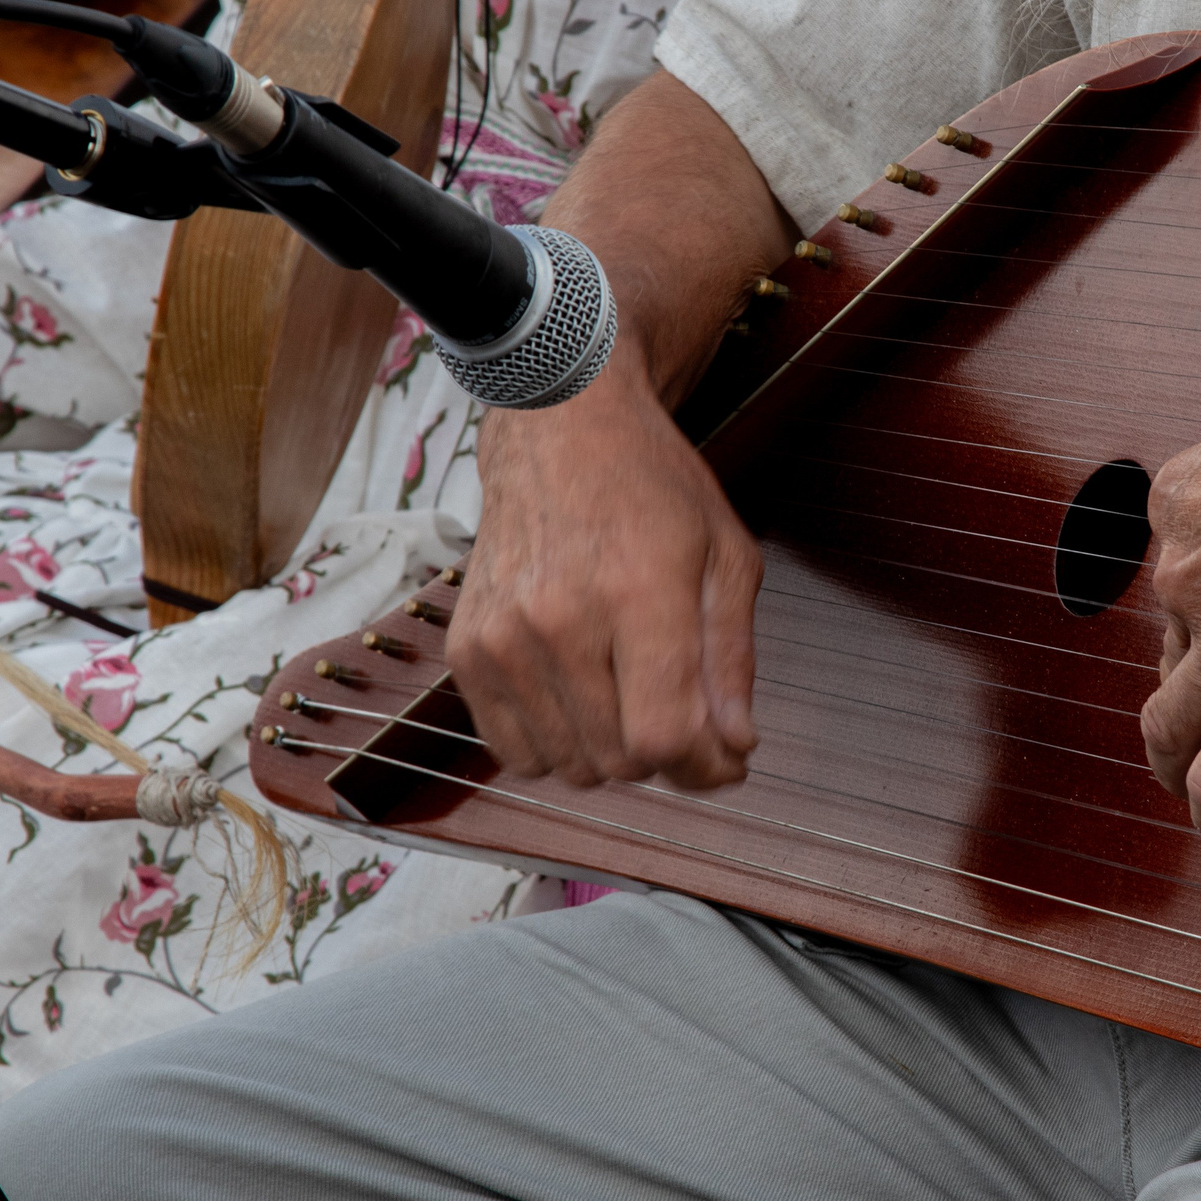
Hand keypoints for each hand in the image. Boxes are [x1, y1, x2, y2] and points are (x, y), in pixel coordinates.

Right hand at [448, 352, 761, 788]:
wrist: (559, 432)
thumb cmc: (653, 489)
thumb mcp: (728, 556)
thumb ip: (733, 658)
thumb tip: (735, 746)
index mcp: (637, 592)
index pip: (662, 736)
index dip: (704, 769)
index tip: (726, 760)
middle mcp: (560, 620)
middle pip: (618, 761)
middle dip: (667, 760)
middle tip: (685, 721)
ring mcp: (503, 638)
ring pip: (567, 766)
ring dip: (611, 755)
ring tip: (631, 699)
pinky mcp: (466, 650)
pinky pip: (513, 751)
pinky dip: (555, 747)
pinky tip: (582, 701)